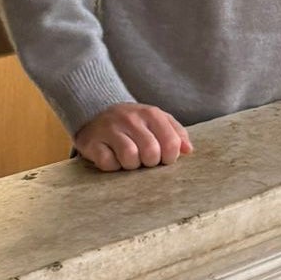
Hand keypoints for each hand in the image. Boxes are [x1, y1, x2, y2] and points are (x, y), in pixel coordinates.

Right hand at [74, 102, 193, 170]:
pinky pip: (108, 163)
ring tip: (129, 159)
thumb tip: (188, 150)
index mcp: (151, 114)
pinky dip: (112, 166)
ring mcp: (110, 129)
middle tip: (145, 159)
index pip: (171, 143)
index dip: (170, 158)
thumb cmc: (134, 123)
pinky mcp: (93, 142)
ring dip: (131, 165)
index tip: (163, 158)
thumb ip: (176, 133)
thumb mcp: (157, 121)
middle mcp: (131, 119)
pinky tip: (112, 158)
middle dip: (150, 162)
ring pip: (130, 158)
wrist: (96, 113)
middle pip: (151, 152)